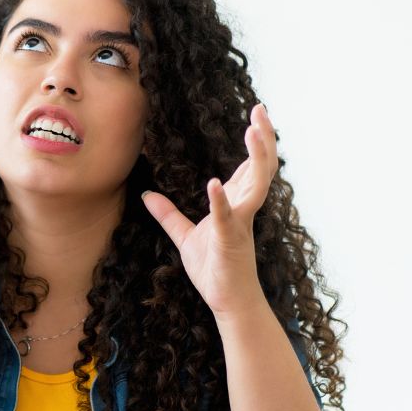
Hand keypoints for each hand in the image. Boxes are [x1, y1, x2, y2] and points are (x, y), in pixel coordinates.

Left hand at [141, 103, 276, 318]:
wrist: (227, 302)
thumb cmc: (214, 270)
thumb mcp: (185, 237)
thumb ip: (168, 215)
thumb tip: (147, 196)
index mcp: (236, 205)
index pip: (250, 167)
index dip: (256, 141)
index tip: (256, 116)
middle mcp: (244, 209)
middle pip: (262, 167)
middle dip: (265, 138)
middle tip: (261, 109)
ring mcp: (240, 223)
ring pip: (256, 184)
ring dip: (256, 157)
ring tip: (253, 130)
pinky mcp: (230, 241)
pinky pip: (227, 217)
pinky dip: (220, 200)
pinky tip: (214, 182)